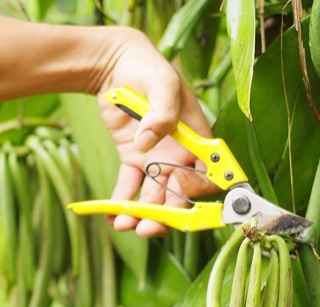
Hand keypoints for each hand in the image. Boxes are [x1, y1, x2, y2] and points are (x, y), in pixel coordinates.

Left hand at [95, 28, 218, 236]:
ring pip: (154, 198)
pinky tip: (111, 218)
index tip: (176, 187)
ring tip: (125, 226)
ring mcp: (156, 160)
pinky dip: (120, 205)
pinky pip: (129, 188)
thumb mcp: (161, 83)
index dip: (197, 189)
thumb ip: (162, 112)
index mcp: (196, 139)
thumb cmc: (147, 68)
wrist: (116, 65)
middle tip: (147, 227)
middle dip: (167, 216)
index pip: (208, 176)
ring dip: (142, 216)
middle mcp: (179, 155)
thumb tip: (148, 142)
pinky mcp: (132, 160)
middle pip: (180, 197)